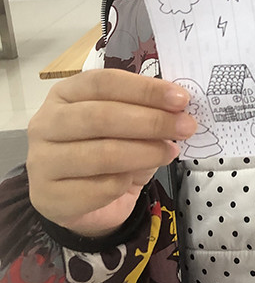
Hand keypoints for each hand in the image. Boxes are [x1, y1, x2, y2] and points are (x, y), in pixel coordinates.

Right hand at [26, 70, 196, 237]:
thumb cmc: (107, 148)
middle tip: (185, 127)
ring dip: (146, 153)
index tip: (181, 99)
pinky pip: (99, 188)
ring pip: (102, 154)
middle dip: (151, 121)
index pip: (104, 83)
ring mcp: (41, 161)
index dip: (145, 89)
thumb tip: (179, 110)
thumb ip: (146, 110)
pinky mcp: (49, 197)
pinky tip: (135, 179)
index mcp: (65, 94)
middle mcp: (46, 123)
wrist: (83, 200)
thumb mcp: (127, 123)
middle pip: (102, 116)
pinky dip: (125, 183)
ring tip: (170, 152)